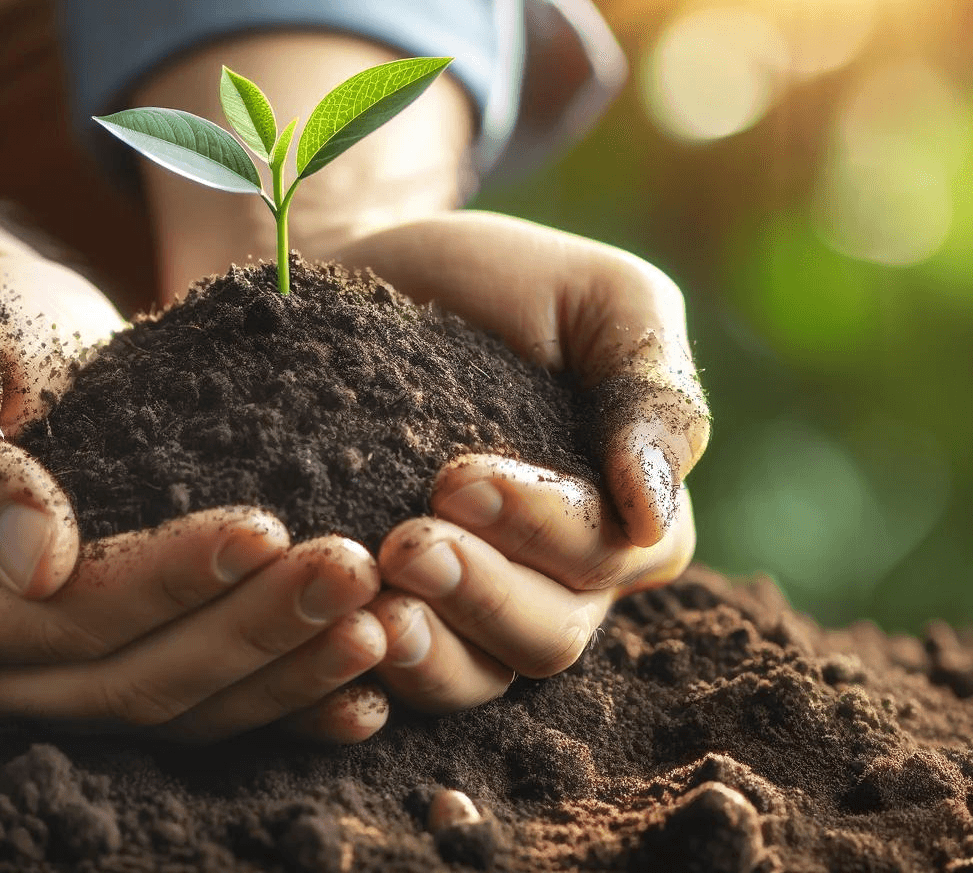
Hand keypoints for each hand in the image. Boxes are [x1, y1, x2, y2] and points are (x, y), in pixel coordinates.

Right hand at [0, 255, 387, 741]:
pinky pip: (212, 708)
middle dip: (250, 629)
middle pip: (131, 681)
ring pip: (184, 708)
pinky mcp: (127, 667)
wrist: (9, 340)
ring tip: (379, 618)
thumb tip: (32, 565)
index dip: (163, 581)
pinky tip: (368, 687)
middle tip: (354, 571)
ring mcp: (56, 685)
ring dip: (287, 670)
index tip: (262, 527)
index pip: (57, 616)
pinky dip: (291, 703)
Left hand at [332, 212, 707, 710]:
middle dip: (477, 596)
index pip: (607, 557)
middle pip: (545, 637)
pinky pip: (380, 693)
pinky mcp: (383, 626)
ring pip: (472, 680)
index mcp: (626, 519)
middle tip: (402, 544)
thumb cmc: (497, 283)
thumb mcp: (602, 299)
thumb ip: (654, 389)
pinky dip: (353, 688)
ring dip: (423, 655)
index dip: (540, 528)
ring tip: (364, 609)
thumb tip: (655, 514)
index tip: (457, 476)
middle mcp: (559, 587)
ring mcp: (469, 618)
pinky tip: (317, 651)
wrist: (357, 278)